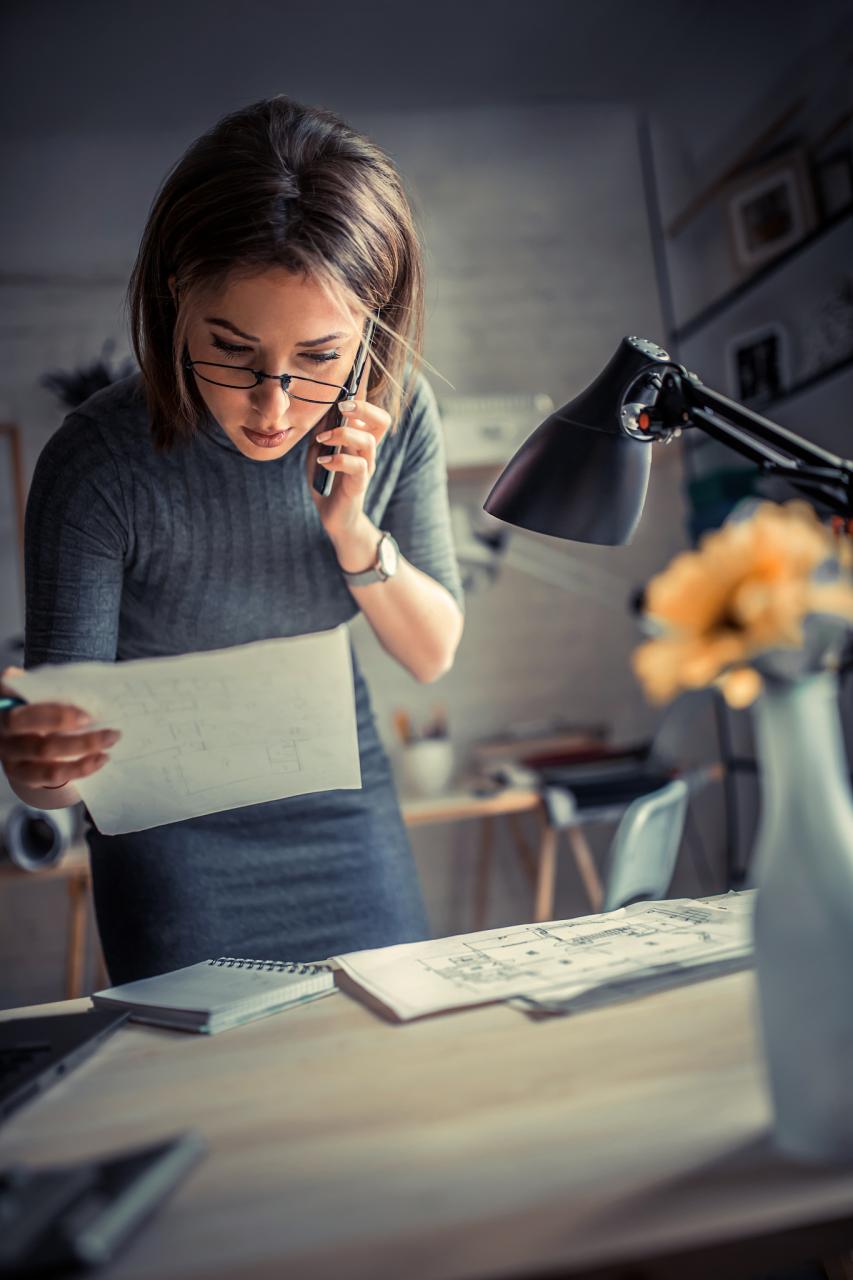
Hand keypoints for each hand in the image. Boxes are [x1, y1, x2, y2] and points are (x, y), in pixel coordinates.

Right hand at [0, 666, 119, 790]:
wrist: (19, 726)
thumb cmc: (33, 699)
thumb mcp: (36, 688)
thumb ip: (49, 686)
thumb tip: (84, 685)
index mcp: (3, 709)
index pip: (22, 718)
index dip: (54, 718)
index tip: (87, 716)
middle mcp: (2, 736)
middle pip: (40, 747)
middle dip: (80, 742)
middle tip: (111, 733)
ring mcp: (11, 759)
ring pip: (48, 766)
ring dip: (84, 757)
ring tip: (110, 742)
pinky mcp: (23, 776)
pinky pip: (54, 778)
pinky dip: (81, 768)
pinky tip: (100, 758)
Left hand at [307, 357, 391, 549]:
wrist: (333, 517)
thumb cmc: (327, 479)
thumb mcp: (320, 447)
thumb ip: (323, 428)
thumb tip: (319, 403)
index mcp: (360, 437)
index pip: (369, 409)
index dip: (365, 390)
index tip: (356, 369)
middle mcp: (368, 450)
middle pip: (382, 420)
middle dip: (363, 409)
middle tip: (342, 408)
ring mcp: (366, 467)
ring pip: (369, 440)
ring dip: (344, 434)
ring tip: (323, 439)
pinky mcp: (359, 485)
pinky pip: (358, 466)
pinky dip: (339, 460)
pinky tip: (324, 462)